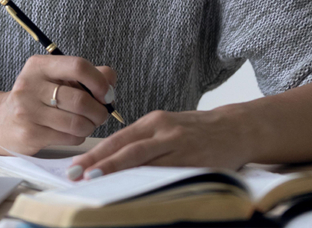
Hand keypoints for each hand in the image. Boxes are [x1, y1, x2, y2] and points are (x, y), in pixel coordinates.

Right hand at [0, 54, 115, 155]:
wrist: (2, 120)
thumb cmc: (37, 97)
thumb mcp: (57, 78)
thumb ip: (87, 75)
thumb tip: (111, 81)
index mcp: (39, 65)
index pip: (78, 66)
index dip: (99, 81)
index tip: (107, 93)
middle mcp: (30, 84)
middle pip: (81, 100)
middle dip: (99, 111)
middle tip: (100, 114)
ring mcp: (28, 110)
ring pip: (77, 123)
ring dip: (90, 126)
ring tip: (86, 123)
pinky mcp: (30, 133)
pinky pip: (69, 138)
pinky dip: (78, 137)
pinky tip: (71, 132)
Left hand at [67, 107, 250, 180]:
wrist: (235, 128)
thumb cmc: (195, 131)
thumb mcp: (167, 127)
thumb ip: (144, 141)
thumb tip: (112, 161)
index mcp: (153, 121)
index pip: (118, 138)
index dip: (96, 153)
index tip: (75, 165)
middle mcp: (163, 131)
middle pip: (126, 148)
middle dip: (99, 162)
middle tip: (77, 174)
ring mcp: (179, 145)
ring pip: (144, 160)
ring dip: (118, 171)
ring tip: (96, 181)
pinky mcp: (195, 160)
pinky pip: (168, 173)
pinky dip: (149, 182)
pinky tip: (134, 191)